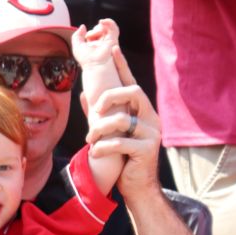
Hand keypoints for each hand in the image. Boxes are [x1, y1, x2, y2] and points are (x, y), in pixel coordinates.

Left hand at [86, 47, 160, 197]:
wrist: (138, 186)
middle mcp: (151, 118)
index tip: (112, 49)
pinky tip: (96, 153)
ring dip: (100, 129)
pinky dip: (104, 147)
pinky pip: (121, 142)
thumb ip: (100, 114)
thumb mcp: (111, 132)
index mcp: (142, 111)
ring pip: (122, 119)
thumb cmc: (124, 158)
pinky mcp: (147, 150)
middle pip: (133, 92)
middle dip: (110, 97)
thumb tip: (84, 94)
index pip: (132, 83)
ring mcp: (151, 133)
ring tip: (90, 140)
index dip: (123, 66)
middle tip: (95, 111)